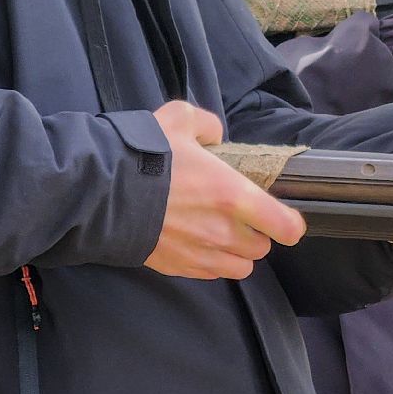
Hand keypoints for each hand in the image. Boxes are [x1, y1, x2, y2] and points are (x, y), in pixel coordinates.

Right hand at [143, 101, 306, 279]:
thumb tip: (215, 137)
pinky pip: (211, 274)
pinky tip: (199, 243)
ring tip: (223, 234)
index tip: (288, 221)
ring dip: (238, 253)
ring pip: (240, 267)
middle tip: (243, 218)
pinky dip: (213, 263)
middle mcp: (222, 231)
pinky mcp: (178, 267)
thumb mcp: (179, 119)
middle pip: (261, 248)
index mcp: (232, 195)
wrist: (101, 193)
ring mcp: (200, 253)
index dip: (291, 225)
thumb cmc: (144, 156)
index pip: (283, 225)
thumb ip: (207, 125)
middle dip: (258, 235)